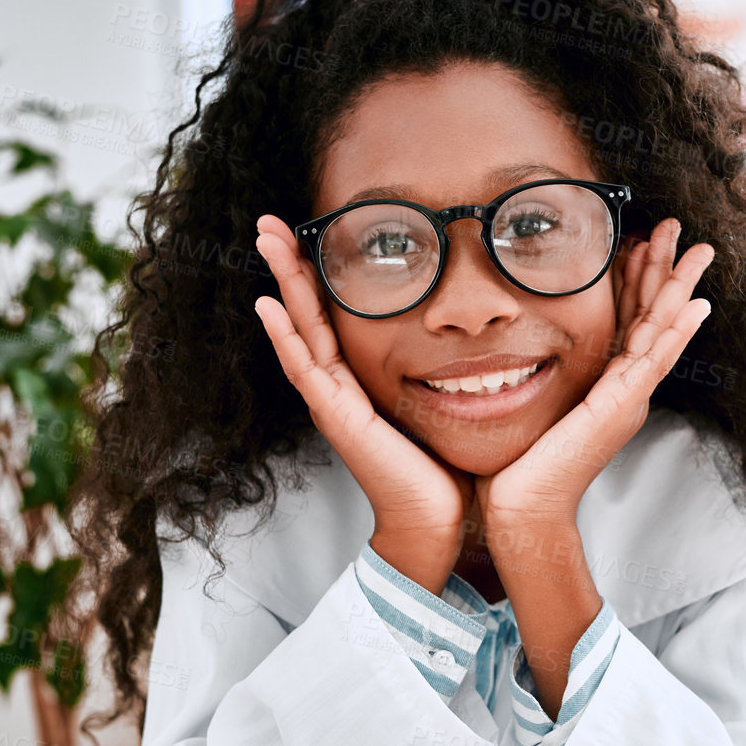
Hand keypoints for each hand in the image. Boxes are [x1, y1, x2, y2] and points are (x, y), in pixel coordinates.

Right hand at [251, 215, 473, 554]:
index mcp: (360, 380)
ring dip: (282, 284)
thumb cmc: (443, 468)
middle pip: (306, 312)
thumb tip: (480, 331)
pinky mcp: (338, 419)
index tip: (309, 232)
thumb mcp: (444, 400)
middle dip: (289, 265)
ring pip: (299, 330)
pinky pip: (306, 369)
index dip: (318, 273)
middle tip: (271, 222)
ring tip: (265, 242)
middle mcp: (338, 387)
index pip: (332, 314)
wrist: (437, 522)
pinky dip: (285, 337)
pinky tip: (268, 306)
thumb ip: (445, 367)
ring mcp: (332, 402)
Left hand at [475, 217, 714, 531]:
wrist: (523, 509)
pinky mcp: (619, 409)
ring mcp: (627, 399)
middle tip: (679, 229)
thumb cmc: (520, 464)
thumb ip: (542, 375)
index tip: (641, 238)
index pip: (629, 319)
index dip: (638, 278)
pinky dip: (675, 334)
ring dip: (680, 289)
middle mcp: (624, 390)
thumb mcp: (535, 403)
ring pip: (662, 332)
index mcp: (607, 385)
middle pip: (653, 318)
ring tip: (698, 252)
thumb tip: (521, 346)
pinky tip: (694, 308)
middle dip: (666, 270)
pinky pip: (653, 363)